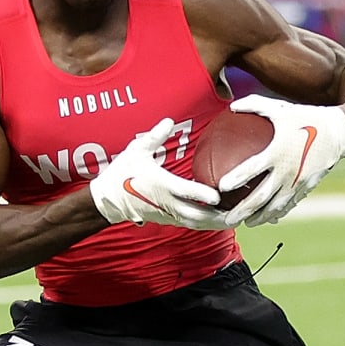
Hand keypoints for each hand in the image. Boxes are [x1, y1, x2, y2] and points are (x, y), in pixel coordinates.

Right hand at [89, 117, 228, 228]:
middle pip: (195, 215)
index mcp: (160, 184)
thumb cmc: (121, 173)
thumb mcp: (136, 150)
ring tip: (233, 220)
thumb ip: (155, 136)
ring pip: (194, 223)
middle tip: (237, 215)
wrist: (107, 199)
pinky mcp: (165, 219)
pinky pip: (188, 224)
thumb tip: (169, 121)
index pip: (185, 191)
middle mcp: (166, 202)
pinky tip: (216, 221)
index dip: (201, 194)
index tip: (217, 195)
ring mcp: (166, 214)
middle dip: (216, 217)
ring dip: (213, 224)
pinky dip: (203, 224)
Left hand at [217, 95, 344, 226]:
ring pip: (275, 207)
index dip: (237, 177)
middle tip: (227, 220)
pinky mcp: (305, 188)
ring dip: (259, 217)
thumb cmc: (306, 118)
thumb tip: (231, 106)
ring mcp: (297, 182)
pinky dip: (276, 213)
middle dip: (243, 211)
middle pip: (261, 197)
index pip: (253, 168)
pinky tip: (266, 218)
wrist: (339, 133)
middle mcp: (287, 171)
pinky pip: (288, 204)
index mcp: (278, 151)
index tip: (221, 187)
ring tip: (246, 224)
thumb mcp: (281, 108)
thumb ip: (254, 105)